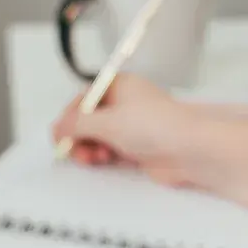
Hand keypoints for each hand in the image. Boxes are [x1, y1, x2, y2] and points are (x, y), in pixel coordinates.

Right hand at [51, 74, 203, 185]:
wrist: (190, 150)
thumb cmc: (155, 126)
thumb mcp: (107, 122)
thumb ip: (77, 125)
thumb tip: (57, 128)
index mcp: (121, 86)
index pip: (86, 97)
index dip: (71, 115)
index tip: (60, 133)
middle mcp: (127, 103)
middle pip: (90, 119)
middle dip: (78, 135)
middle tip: (71, 151)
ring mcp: (133, 126)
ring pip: (98, 137)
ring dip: (88, 148)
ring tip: (91, 158)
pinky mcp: (138, 147)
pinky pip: (110, 150)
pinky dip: (102, 156)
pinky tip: (102, 161)